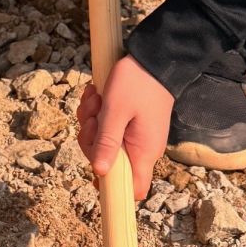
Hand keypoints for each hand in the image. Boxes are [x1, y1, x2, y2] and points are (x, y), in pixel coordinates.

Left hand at [76, 55, 173, 201]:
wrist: (153, 56)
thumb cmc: (137, 82)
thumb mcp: (116, 111)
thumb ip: (107, 143)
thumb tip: (99, 173)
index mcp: (144, 152)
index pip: (134, 190)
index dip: (112, 188)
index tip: (94, 169)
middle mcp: (142, 149)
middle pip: (108, 165)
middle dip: (92, 141)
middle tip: (93, 117)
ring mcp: (136, 137)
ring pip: (103, 144)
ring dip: (92, 123)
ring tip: (95, 100)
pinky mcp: (129, 125)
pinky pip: (107, 129)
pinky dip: (97, 114)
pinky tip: (97, 97)